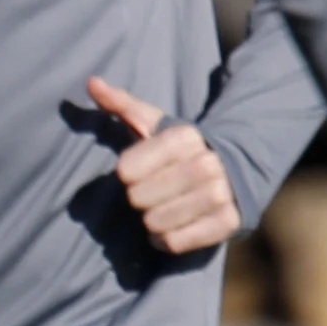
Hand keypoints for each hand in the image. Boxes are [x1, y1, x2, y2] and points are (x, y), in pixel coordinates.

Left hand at [90, 76, 239, 255]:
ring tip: (164, 208)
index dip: (127, 174)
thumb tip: (92, 82)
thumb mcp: (153, 122)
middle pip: (138, 199)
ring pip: (155, 223)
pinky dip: (166, 240)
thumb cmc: (179, 148)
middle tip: (155, 191)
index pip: (126, 171)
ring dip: (152, 221)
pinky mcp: (228, 222)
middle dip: (140, 198)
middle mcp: (206, 164)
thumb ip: (120, 103)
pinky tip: (173, 226)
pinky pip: (175, 243)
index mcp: (184, 137)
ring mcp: (219, 195)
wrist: (234, 167)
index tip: (140, 170)